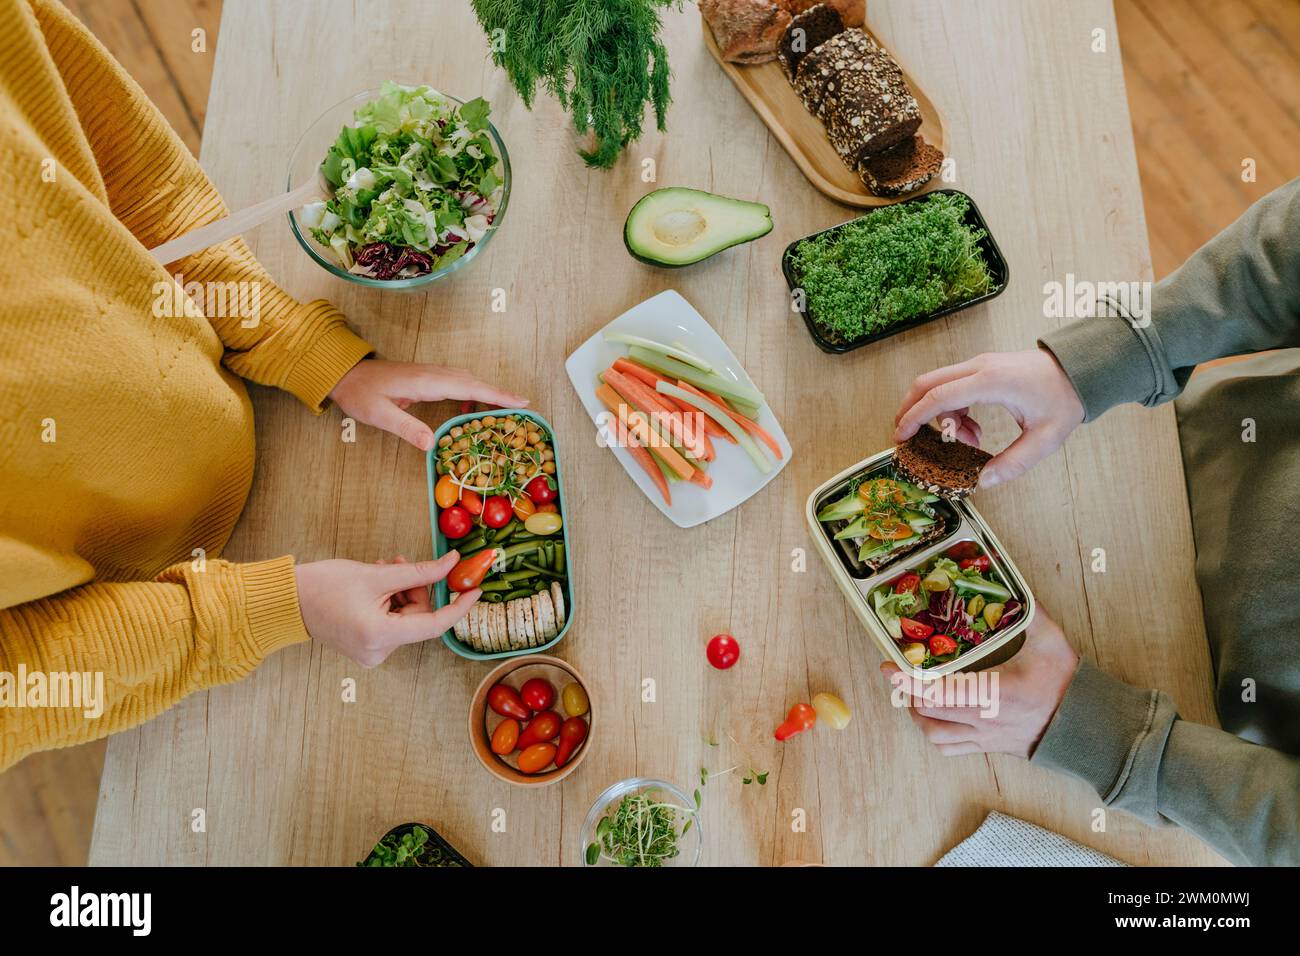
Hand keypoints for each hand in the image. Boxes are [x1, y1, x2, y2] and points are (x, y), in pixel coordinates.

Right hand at [294, 553, 478, 666]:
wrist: (286, 601)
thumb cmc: (324, 585)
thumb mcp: (377, 575)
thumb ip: (419, 572)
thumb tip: (452, 566)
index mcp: (381, 635)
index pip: (435, 625)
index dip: (458, 606)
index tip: (475, 590)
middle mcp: (378, 652)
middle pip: (418, 618)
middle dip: (414, 588)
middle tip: (398, 562)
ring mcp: (371, 654)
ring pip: (406, 619)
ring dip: (400, 592)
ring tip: (379, 571)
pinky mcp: (366, 649)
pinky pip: (392, 624)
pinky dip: (390, 603)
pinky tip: (374, 586)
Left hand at [329, 360, 528, 450]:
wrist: (344, 374)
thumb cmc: (360, 394)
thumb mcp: (379, 414)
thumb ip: (406, 427)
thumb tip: (433, 445)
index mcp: (426, 382)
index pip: (469, 386)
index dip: (496, 394)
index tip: (521, 401)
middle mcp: (433, 374)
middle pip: (475, 381)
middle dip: (500, 394)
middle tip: (524, 409)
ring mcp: (430, 374)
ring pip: (467, 380)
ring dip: (487, 392)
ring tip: (506, 409)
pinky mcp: (426, 379)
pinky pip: (456, 383)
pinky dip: (471, 392)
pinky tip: (471, 407)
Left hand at [879, 608, 1079, 757]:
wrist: (1086, 727)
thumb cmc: (1067, 684)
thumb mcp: (1050, 641)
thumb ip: (1030, 611)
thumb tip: (1013, 581)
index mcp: (996, 692)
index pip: (939, 692)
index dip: (908, 681)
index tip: (889, 666)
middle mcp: (985, 718)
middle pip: (928, 711)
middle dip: (906, 691)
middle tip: (898, 671)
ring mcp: (985, 736)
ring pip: (934, 734)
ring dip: (916, 714)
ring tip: (911, 693)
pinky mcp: (988, 747)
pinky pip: (949, 748)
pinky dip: (932, 733)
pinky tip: (931, 716)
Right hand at [893, 349, 1084, 486]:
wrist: (1080, 370)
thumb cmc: (1064, 398)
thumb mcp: (1045, 438)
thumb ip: (1014, 462)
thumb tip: (984, 482)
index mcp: (990, 381)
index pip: (938, 397)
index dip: (914, 417)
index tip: (901, 436)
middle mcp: (979, 367)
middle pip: (928, 383)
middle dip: (911, 409)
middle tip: (907, 436)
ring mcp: (980, 364)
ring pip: (939, 385)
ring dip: (940, 415)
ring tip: (966, 439)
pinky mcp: (983, 368)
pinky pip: (954, 386)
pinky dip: (953, 408)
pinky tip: (974, 428)